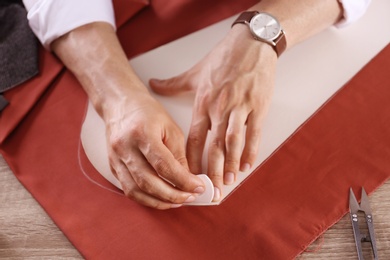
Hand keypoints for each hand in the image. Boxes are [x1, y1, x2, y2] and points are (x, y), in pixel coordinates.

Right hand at [104, 89, 204, 208]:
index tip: (198, 188)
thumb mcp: (170, 128)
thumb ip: (179, 155)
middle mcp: (125, 148)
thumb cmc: (148, 113)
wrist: (120, 104)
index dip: (183, 181)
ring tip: (178, 202)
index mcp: (142, 134)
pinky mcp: (113, 167)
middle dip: (172, 195)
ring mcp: (116, 159)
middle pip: (148, 182)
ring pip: (136, 191)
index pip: (164, 165)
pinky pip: (129, 190)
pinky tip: (161, 199)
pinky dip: (146, 199)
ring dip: (159, 201)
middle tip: (190, 198)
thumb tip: (189, 180)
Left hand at [150, 26, 277, 200]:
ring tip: (228, 182)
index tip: (189, 176)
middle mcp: (220, 108)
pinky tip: (247, 165)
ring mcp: (240, 108)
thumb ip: (172, 84)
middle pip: (213, 145)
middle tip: (210, 189)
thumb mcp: (195, 72)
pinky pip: (254, 133)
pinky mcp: (259, 106)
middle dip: (211, 170)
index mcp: (203, 102)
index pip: (194, 137)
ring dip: (230, 164)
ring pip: (233, 142)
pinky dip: (251, 151)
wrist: (251, 43)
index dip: (191, 159)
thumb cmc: (222, 59)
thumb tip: (152, 83)